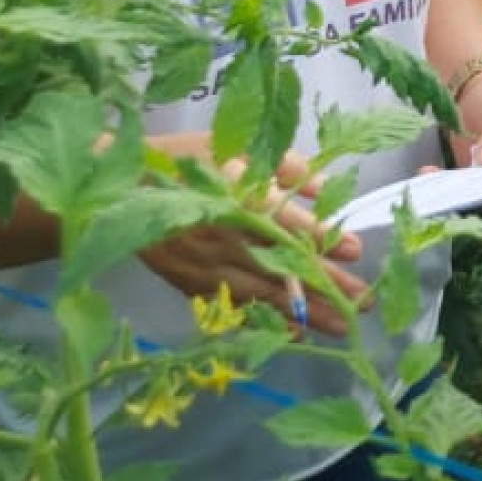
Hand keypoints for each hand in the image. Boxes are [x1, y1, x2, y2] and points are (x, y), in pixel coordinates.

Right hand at [137, 139, 366, 338]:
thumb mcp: (238, 147)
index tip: (354, 251)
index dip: (325, 240)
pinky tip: (292, 333)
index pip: (292, 226)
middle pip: (285, 268)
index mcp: (241, 201)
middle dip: (325, 288)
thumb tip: (324, 186)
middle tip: (360, 304)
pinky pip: (236, 309)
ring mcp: (210, 267)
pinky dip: (264, 322)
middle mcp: (229, 239)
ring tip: (339, 327)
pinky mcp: (193, 286)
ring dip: (304, 313)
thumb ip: (285, 166)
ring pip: (265, 296)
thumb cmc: (187, 161)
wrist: (122, 189)